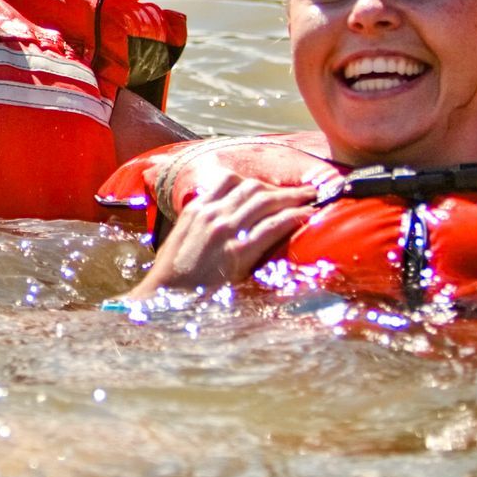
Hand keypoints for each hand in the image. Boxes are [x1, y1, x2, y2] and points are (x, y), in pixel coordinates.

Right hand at [123, 166, 316, 300]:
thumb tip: (221, 223)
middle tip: (303, 191)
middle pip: (253, 188)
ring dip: (293, 197)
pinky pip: (272, 227)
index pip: (229, 180)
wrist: (164, 296)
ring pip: (266, 201)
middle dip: (281, 188)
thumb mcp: (181, 240)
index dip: (257, 182)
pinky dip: (293, 217)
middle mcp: (211, 214)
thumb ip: (200, 225)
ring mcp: (225, 231)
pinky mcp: (238, 251)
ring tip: (312, 198)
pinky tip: (307, 216)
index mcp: (196, 210)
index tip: (272, 189)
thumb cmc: (171, 275)